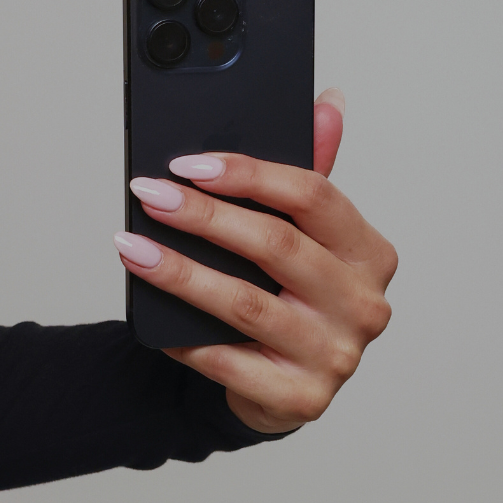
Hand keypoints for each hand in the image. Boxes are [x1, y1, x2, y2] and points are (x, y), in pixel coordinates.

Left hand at [113, 89, 396, 433]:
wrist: (285, 386)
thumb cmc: (293, 298)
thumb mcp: (306, 235)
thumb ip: (310, 174)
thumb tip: (327, 103)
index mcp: (369, 253)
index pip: (313, 197)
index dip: (249, 174)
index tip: (189, 164)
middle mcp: (363, 305)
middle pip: (276, 246)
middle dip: (204, 216)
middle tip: (151, 195)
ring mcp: (335, 355)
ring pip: (246, 304)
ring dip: (181, 272)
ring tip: (133, 248)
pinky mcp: (301, 399)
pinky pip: (229, 361)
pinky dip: (184, 334)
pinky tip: (151, 311)